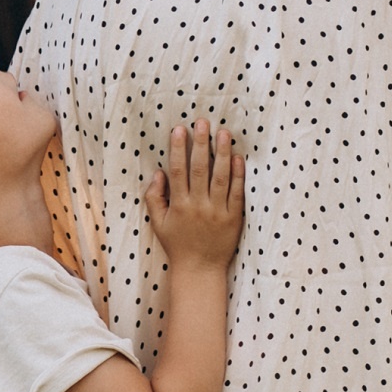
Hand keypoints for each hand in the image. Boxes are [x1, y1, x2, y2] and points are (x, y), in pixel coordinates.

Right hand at [146, 120, 243, 269]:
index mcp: (178, 205)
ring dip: (222, 153)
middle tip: (202, 122)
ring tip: (223, 133)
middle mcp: (198, 206)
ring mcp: (218, 211)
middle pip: (200, 169)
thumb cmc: (177, 245)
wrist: (200, 270)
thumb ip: (154, 197)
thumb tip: (158, 173)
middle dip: (201, 143)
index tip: (180, 129)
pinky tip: (237, 157)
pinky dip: (237, 174)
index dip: (178, 148)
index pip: (178, 171)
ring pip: (220, 177)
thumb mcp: (158, 223)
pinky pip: (236, 192)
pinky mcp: (234, 218)